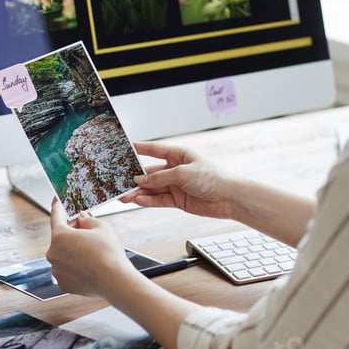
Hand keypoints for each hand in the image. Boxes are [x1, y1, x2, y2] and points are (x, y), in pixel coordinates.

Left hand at [46, 199, 136, 296]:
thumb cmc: (109, 253)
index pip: (56, 216)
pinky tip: (88, 264)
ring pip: (63, 254)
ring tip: (91, 251)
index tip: (56, 201)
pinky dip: (74, 265)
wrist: (115, 281)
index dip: (57, 206)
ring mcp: (56, 270)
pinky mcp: (63, 283)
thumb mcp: (101, 227)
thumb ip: (87, 220)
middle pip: (60, 236)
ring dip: (72, 249)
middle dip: (72, 231)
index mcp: (60, 236)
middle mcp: (53, 253)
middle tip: (87, 229)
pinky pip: (66, 269)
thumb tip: (81, 219)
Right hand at [120, 141, 234, 219]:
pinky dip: (148, 200)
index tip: (125, 147)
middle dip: (135, 178)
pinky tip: (138, 201)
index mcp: (178, 155)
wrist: (228, 198)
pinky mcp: (177, 200)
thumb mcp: (183, 173)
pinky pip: (158, 199)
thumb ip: (160, 177)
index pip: (154, 150)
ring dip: (138, 192)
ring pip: (152, 188)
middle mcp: (175, 169)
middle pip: (150, 173)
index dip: (140, 148)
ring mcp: (175, 185)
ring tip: (124, 196)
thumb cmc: (212, 178)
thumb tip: (141, 180)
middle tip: (119, 182)